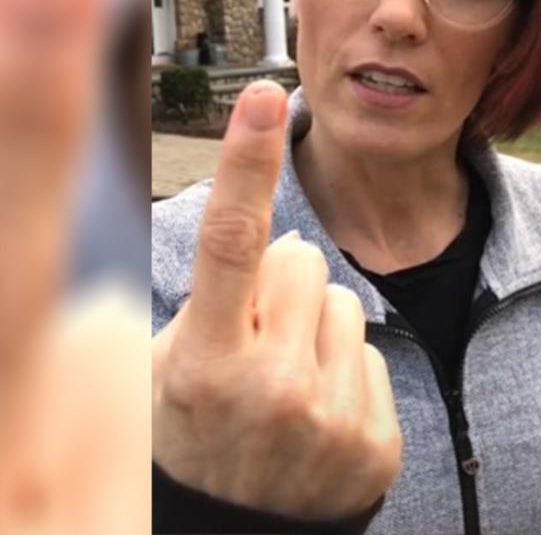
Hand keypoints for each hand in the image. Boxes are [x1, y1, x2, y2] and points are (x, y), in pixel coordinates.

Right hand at [152, 81, 402, 521]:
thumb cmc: (189, 437)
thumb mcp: (163, 369)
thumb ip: (209, 295)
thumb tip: (286, 235)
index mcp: (205, 366)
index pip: (231, 244)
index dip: (246, 162)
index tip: (268, 95)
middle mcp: (272, 394)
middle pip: (303, 260)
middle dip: (279, 285)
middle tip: (252, 344)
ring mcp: (332, 424)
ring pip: (346, 301)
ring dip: (316, 327)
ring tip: (283, 387)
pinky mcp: (377, 447)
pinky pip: (372, 353)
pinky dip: (344, 372)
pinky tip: (314, 419)